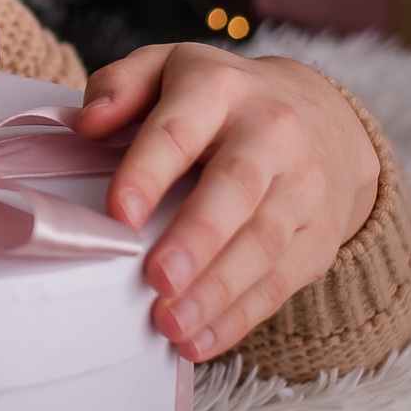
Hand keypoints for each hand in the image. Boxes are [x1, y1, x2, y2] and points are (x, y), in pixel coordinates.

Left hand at [76, 45, 379, 363]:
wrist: (320, 115)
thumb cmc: (217, 100)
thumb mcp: (165, 70)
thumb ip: (119, 87)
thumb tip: (89, 123)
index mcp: (219, 88)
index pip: (180, 129)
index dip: (149, 170)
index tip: (118, 214)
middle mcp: (271, 133)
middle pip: (236, 189)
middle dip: (197, 238)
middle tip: (157, 280)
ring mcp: (305, 185)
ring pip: (265, 241)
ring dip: (218, 290)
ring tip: (171, 323)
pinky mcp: (322, 234)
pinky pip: (283, 280)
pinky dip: (241, 316)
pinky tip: (201, 340)